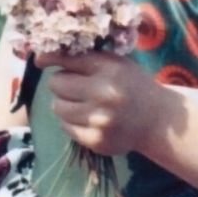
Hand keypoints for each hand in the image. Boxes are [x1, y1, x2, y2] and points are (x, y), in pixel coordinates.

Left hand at [35, 50, 160, 156]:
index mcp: (109, 68)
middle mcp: (104, 93)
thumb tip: (42, 56)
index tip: (40, 60)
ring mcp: (99, 119)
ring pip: (57, 107)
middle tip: (75, 86)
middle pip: (56, 84)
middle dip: (61, 83)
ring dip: (64, 103)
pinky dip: (71, 122)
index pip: (66, 59)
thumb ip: (85, 59)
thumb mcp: (115, 64)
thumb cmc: (131, 85)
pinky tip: (87, 118)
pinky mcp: (96, 140)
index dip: (49, 58)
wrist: (157, 119)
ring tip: (81, 103)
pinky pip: (65, 127)